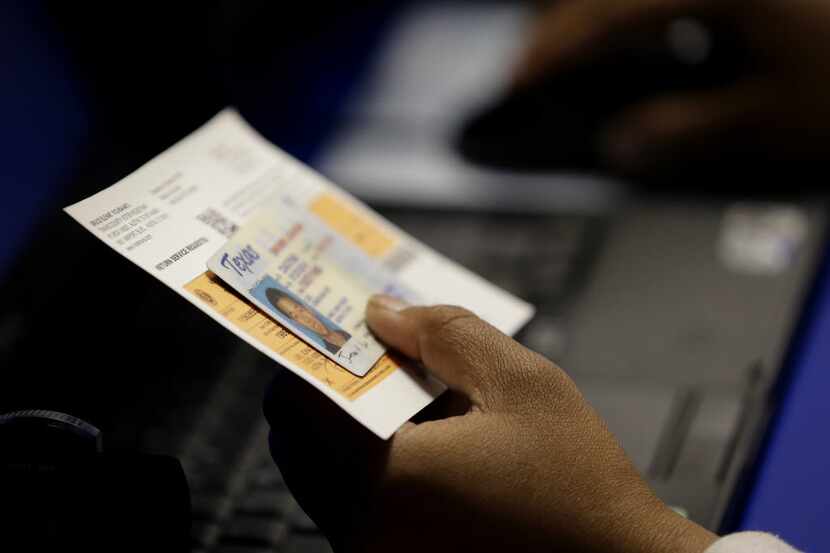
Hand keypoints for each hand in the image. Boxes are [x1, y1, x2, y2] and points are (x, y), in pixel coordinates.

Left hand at [264, 296, 716, 552]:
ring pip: (321, 476)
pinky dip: (370, 468)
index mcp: (388, 481)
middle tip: (374, 356)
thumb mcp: (524, 385)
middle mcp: (364, 532)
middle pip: (298, 440)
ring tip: (414, 398)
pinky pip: (351, 509)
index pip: (297, 403)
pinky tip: (428, 444)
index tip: (331, 328)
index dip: (310, 355)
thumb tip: (383, 311)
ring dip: (350, 429)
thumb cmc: (579, 486)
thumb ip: (447, 334)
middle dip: (330, 390)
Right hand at [514, 0, 829, 174]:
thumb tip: (622, 144)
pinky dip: (652, 13)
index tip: (515, 83)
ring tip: (587, 56)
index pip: (600, 17)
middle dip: (566, 28)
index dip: (549, 55)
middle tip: (540, 71)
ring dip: (606, 18)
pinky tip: (660, 39)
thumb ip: (680, 133)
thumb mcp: (770, 118)